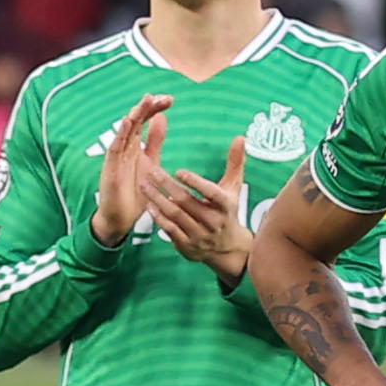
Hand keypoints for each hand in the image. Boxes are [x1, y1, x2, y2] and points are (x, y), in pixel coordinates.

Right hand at [89, 94, 168, 244]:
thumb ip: (155, 141)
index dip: (154, 108)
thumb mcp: (151, 162)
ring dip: (135, 115)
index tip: (170, 99)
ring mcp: (116, 157)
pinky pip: (115, 149)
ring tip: (145, 100)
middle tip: (162, 97)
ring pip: (125, 131)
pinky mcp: (110, 169)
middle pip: (135, 121)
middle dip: (147, 107)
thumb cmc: (135, 191)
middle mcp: (124, 147)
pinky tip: (127, 122)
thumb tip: (162, 118)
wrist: (121, 218)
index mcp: (134, 145)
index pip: (144, 121)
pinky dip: (120, 135)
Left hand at [145, 136, 255, 275]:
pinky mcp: (187, 245)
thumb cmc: (228, 210)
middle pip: (187, 202)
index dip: (196, 183)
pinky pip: (170, 230)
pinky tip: (149, 204)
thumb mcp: (234, 187)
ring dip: (158, 199)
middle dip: (168, 186)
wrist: (226, 248)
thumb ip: (235, 162)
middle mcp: (213, 222)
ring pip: (175, 215)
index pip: (212, 193)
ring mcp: (199, 235)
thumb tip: (240, 137)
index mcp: (226, 206)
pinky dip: (158, 217)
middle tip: (152, 170)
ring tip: (145, 184)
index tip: (180, 171)